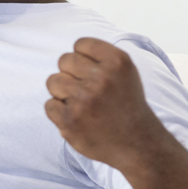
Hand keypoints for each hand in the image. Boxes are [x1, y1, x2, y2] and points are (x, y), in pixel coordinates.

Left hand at [44, 37, 167, 170]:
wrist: (138, 144)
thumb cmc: (126, 105)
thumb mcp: (125, 72)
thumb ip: (99, 58)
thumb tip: (69, 53)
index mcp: (118, 62)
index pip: (80, 44)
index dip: (82, 58)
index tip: (92, 72)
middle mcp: (102, 78)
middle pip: (64, 60)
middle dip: (71, 74)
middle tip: (87, 91)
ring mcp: (84, 100)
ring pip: (53, 81)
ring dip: (62, 92)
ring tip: (81, 104)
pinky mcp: (70, 120)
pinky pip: (49, 105)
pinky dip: (59, 113)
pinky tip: (78, 118)